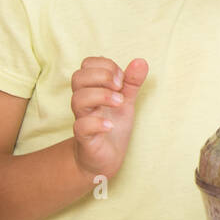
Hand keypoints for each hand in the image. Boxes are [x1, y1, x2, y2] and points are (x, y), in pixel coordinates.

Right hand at [70, 57, 147, 178]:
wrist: (106, 157)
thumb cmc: (113, 124)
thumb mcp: (126, 100)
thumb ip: (132, 82)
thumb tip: (141, 61)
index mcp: (92, 88)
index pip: (87, 64)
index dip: (105, 66)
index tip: (121, 79)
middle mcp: (84, 101)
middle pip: (78, 77)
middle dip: (102, 76)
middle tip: (119, 87)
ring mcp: (82, 118)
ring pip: (77, 99)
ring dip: (102, 96)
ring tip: (120, 102)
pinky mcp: (84, 138)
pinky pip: (81, 126)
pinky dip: (97, 123)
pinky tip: (111, 125)